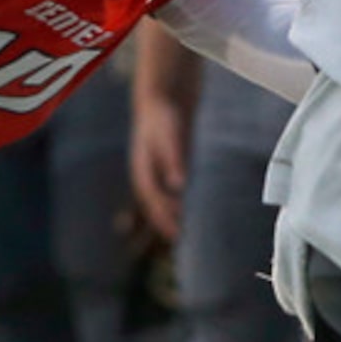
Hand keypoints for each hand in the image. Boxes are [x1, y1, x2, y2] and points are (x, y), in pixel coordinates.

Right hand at [129, 88, 189, 241]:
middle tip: (185, 243)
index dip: (164, 220)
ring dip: (174, 218)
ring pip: (164, 202)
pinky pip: (174, 192)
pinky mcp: (170, 168)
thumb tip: (178, 185)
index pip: (154, 203)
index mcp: (144, 173)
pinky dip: (182, 204)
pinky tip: (196, 210)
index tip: (177, 235)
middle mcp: (149, 177)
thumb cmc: (164, 118)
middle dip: (168, 225)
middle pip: (156, 208)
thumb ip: (174, 161)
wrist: (164, 98)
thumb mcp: (169, 137)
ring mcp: (158, 173)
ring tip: (191, 235)